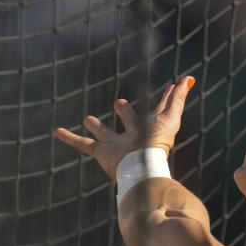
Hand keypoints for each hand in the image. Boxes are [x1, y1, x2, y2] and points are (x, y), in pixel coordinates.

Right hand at [54, 76, 194, 179]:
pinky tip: (57, 131)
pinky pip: (83, 145)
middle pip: (129, 121)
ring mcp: (117, 145)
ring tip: (88, 118)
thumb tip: (188, 79)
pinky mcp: (102, 153)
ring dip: (97, 127)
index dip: (162, 99)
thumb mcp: (170, 117)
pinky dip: (70, 138)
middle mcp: (134, 135)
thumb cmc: (156, 142)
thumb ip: (177, 99)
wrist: (140, 166)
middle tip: (120, 102)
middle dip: (125, 111)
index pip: (157, 109)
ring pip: (105, 134)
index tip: (165, 87)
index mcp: (150, 126)